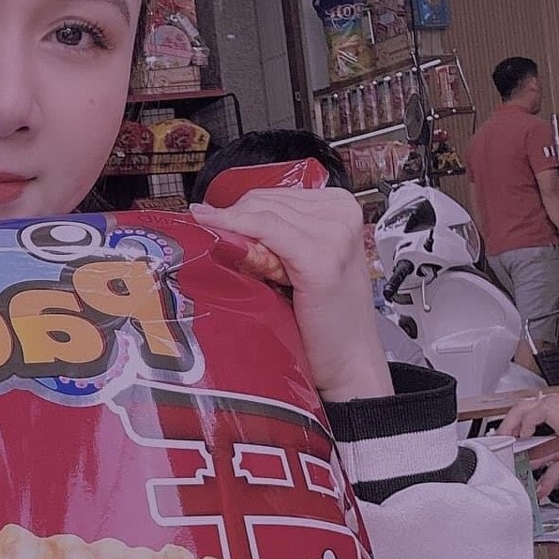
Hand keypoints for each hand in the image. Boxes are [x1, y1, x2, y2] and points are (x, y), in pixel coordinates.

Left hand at [190, 187, 390, 401]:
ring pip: (260, 213)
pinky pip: (263, 229)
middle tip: (224, 255)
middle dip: (235, 222)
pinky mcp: (320, 258)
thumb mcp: (303, 264)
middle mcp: (341, 214)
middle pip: (263, 201)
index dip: (238, 212)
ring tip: (243, 269)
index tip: (208, 223)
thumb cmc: (325, 320)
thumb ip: (278, 238)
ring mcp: (334, 234)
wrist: (349, 362)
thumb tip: (221, 220)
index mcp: (341, 208)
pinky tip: (214, 232)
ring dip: (238, 234)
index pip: (273, 195)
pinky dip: (235, 229)